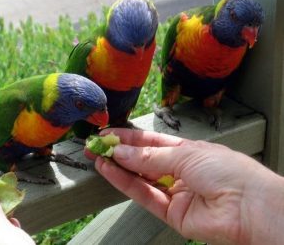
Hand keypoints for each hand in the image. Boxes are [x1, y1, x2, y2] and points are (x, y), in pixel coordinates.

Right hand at [85, 128, 283, 244]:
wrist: (250, 207)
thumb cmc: (227, 171)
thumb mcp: (185, 154)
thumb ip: (150, 155)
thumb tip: (121, 150)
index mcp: (187, 151)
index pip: (152, 141)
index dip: (129, 137)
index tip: (108, 133)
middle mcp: (179, 171)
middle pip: (143, 160)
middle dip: (119, 152)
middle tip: (96, 145)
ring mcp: (174, 192)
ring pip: (140, 178)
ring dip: (118, 167)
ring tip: (97, 156)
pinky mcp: (171, 213)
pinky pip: (143, 195)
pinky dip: (124, 183)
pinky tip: (109, 170)